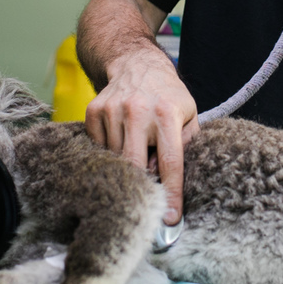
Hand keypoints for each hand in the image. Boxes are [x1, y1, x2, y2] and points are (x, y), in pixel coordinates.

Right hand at [84, 48, 197, 225]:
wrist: (135, 63)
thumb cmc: (167, 94)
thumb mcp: (189, 113)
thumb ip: (188, 144)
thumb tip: (175, 183)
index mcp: (167, 114)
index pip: (171, 163)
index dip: (172, 195)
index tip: (170, 220)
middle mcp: (138, 110)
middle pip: (136, 166)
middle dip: (142, 185)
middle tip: (147, 197)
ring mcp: (113, 110)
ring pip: (116, 158)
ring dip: (126, 164)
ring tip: (137, 150)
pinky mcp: (93, 110)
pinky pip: (99, 147)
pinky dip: (110, 150)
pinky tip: (121, 137)